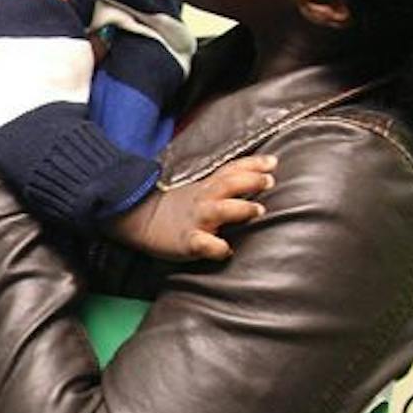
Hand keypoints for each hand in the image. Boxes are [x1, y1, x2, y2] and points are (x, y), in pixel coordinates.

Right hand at [107, 155, 278, 262]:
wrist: (139, 220)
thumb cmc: (177, 208)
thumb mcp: (200, 190)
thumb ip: (226, 183)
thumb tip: (262, 175)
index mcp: (207, 187)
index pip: (232, 170)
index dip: (253, 164)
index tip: (272, 163)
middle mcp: (203, 199)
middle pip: (228, 184)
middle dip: (250, 181)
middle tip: (268, 181)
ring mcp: (196, 220)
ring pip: (220, 210)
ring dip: (240, 208)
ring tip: (257, 210)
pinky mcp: (187, 241)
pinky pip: (202, 244)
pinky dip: (215, 247)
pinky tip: (226, 250)